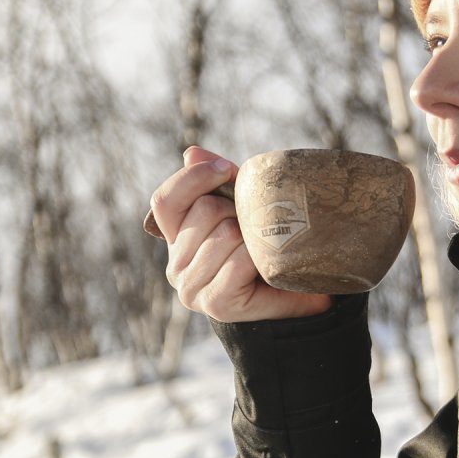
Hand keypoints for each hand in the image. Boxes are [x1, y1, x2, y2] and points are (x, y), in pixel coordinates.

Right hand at [150, 146, 332, 322]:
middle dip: (238, 210)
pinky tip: (266, 268)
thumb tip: (192, 153)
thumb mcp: (239, 208)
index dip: (194, 178)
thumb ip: (214, 181)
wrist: (293, 297)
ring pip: (224, 234)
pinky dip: (258, 258)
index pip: (165, 201)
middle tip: (256, 227)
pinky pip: (238, 263)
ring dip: (252, 235)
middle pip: (204, 212)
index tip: (228, 170)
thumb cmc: (263, 248)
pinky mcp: (214, 304)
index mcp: (175, 239)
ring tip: (263, 249)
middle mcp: (175, 265)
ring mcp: (191, 288)